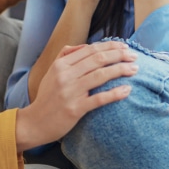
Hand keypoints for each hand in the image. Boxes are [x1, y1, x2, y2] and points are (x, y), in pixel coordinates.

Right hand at [15, 41, 137, 150]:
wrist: (35, 123)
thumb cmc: (47, 98)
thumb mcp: (51, 73)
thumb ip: (65, 57)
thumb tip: (82, 46)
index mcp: (61, 64)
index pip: (90, 50)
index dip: (110, 46)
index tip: (124, 47)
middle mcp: (65, 75)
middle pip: (98, 59)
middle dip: (119, 55)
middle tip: (134, 56)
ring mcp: (70, 92)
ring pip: (100, 75)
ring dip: (120, 70)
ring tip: (134, 69)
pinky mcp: (75, 109)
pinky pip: (99, 99)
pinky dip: (115, 93)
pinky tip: (127, 90)